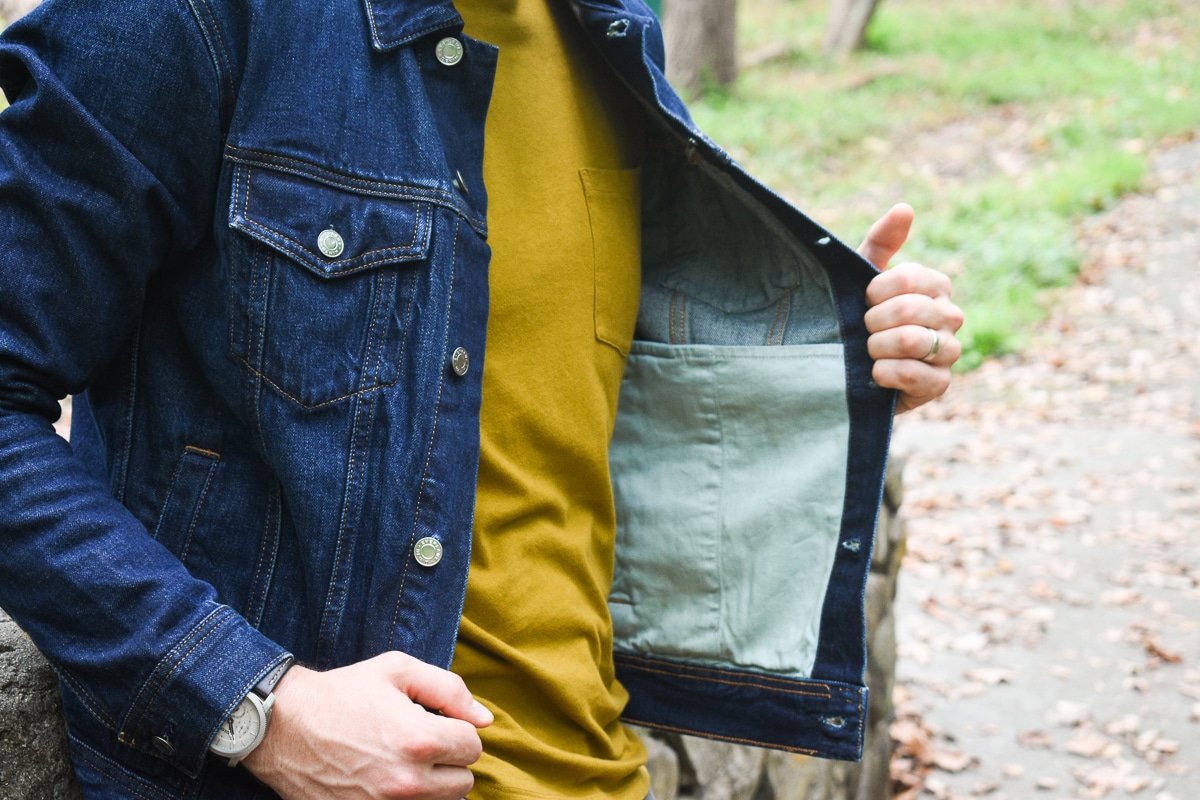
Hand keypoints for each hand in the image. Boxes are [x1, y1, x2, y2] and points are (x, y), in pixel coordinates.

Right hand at [242, 652, 492, 799]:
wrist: (282, 727)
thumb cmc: (343, 693)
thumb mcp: (397, 670)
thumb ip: (450, 690)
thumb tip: (485, 719)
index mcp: (418, 740)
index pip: (473, 746)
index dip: (458, 729)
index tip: (437, 722)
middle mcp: (406, 782)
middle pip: (463, 783)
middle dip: (449, 760)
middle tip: (422, 743)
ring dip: (433, 785)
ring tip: (406, 762)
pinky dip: (410, 799)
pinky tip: (392, 781)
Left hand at [860, 203, 963, 414]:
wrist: (852, 372)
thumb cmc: (859, 317)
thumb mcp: (861, 277)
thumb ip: (881, 242)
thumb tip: (905, 209)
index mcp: (936, 285)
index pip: (907, 278)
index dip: (874, 292)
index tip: (863, 302)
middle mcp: (951, 316)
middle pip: (909, 309)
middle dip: (872, 322)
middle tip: (863, 330)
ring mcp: (950, 351)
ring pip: (912, 341)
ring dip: (877, 347)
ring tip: (869, 352)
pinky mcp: (940, 384)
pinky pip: (911, 373)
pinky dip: (883, 373)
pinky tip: (875, 373)